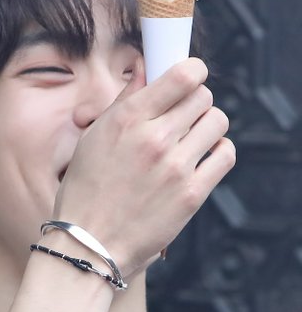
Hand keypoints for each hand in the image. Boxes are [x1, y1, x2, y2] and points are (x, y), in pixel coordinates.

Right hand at [53, 58, 235, 276]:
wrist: (89, 244)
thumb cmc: (86, 190)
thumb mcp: (94, 137)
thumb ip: (125, 100)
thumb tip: (145, 67)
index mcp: (127, 119)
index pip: (183, 75)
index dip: (192, 71)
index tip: (189, 77)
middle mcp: (154, 138)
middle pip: (203, 96)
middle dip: (194, 101)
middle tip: (182, 116)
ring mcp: (175, 167)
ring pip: (217, 122)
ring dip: (207, 126)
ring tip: (190, 140)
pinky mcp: (192, 193)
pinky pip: (225, 154)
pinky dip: (218, 151)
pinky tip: (200, 158)